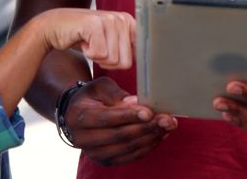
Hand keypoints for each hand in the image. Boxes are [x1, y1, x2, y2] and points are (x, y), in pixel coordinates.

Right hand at [37, 9, 135, 69]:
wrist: (54, 27)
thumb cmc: (82, 36)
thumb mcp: (109, 40)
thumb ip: (127, 48)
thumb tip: (145, 63)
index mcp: (128, 22)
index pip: (142, 51)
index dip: (130, 62)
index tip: (119, 59)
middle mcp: (121, 19)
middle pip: (126, 62)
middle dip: (108, 62)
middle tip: (97, 48)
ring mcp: (108, 20)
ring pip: (112, 60)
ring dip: (97, 58)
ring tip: (90, 43)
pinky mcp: (94, 24)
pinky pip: (99, 54)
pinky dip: (88, 54)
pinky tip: (83, 42)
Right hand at [61, 77, 176, 165]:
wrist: (78, 115)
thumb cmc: (92, 96)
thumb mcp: (99, 86)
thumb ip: (115, 94)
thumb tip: (135, 103)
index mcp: (79, 117)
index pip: (107, 118)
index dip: (129, 116)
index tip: (149, 112)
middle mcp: (83, 139)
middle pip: (120, 136)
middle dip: (146, 127)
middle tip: (167, 119)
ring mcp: (95, 153)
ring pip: (128, 148)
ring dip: (151, 137)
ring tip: (169, 125)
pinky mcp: (106, 161)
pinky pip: (131, 156)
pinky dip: (148, 146)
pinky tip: (160, 135)